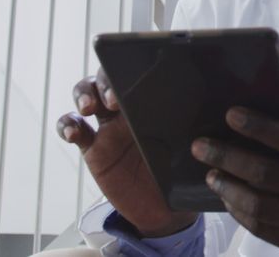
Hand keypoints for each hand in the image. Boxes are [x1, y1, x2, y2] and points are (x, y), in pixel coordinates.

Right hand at [57, 71, 197, 236]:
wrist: (165, 208)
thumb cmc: (182, 171)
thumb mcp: (190, 145)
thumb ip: (192, 125)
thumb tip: (211, 103)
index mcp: (152, 102)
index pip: (136, 72)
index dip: (129, 68)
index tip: (133, 76)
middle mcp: (128, 108)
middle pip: (107, 78)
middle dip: (105, 82)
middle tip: (112, 99)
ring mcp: (108, 126)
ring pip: (86, 94)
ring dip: (83, 94)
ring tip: (88, 108)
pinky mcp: (93, 148)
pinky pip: (73, 128)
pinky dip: (66, 126)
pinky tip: (71, 133)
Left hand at [191, 104, 278, 255]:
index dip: (259, 127)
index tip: (231, 115)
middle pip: (268, 174)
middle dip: (229, 157)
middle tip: (202, 146)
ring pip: (261, 206)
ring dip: (229, 188)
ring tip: (211, 173)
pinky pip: (264, 229)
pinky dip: (241, 213)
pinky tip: (228, 197)